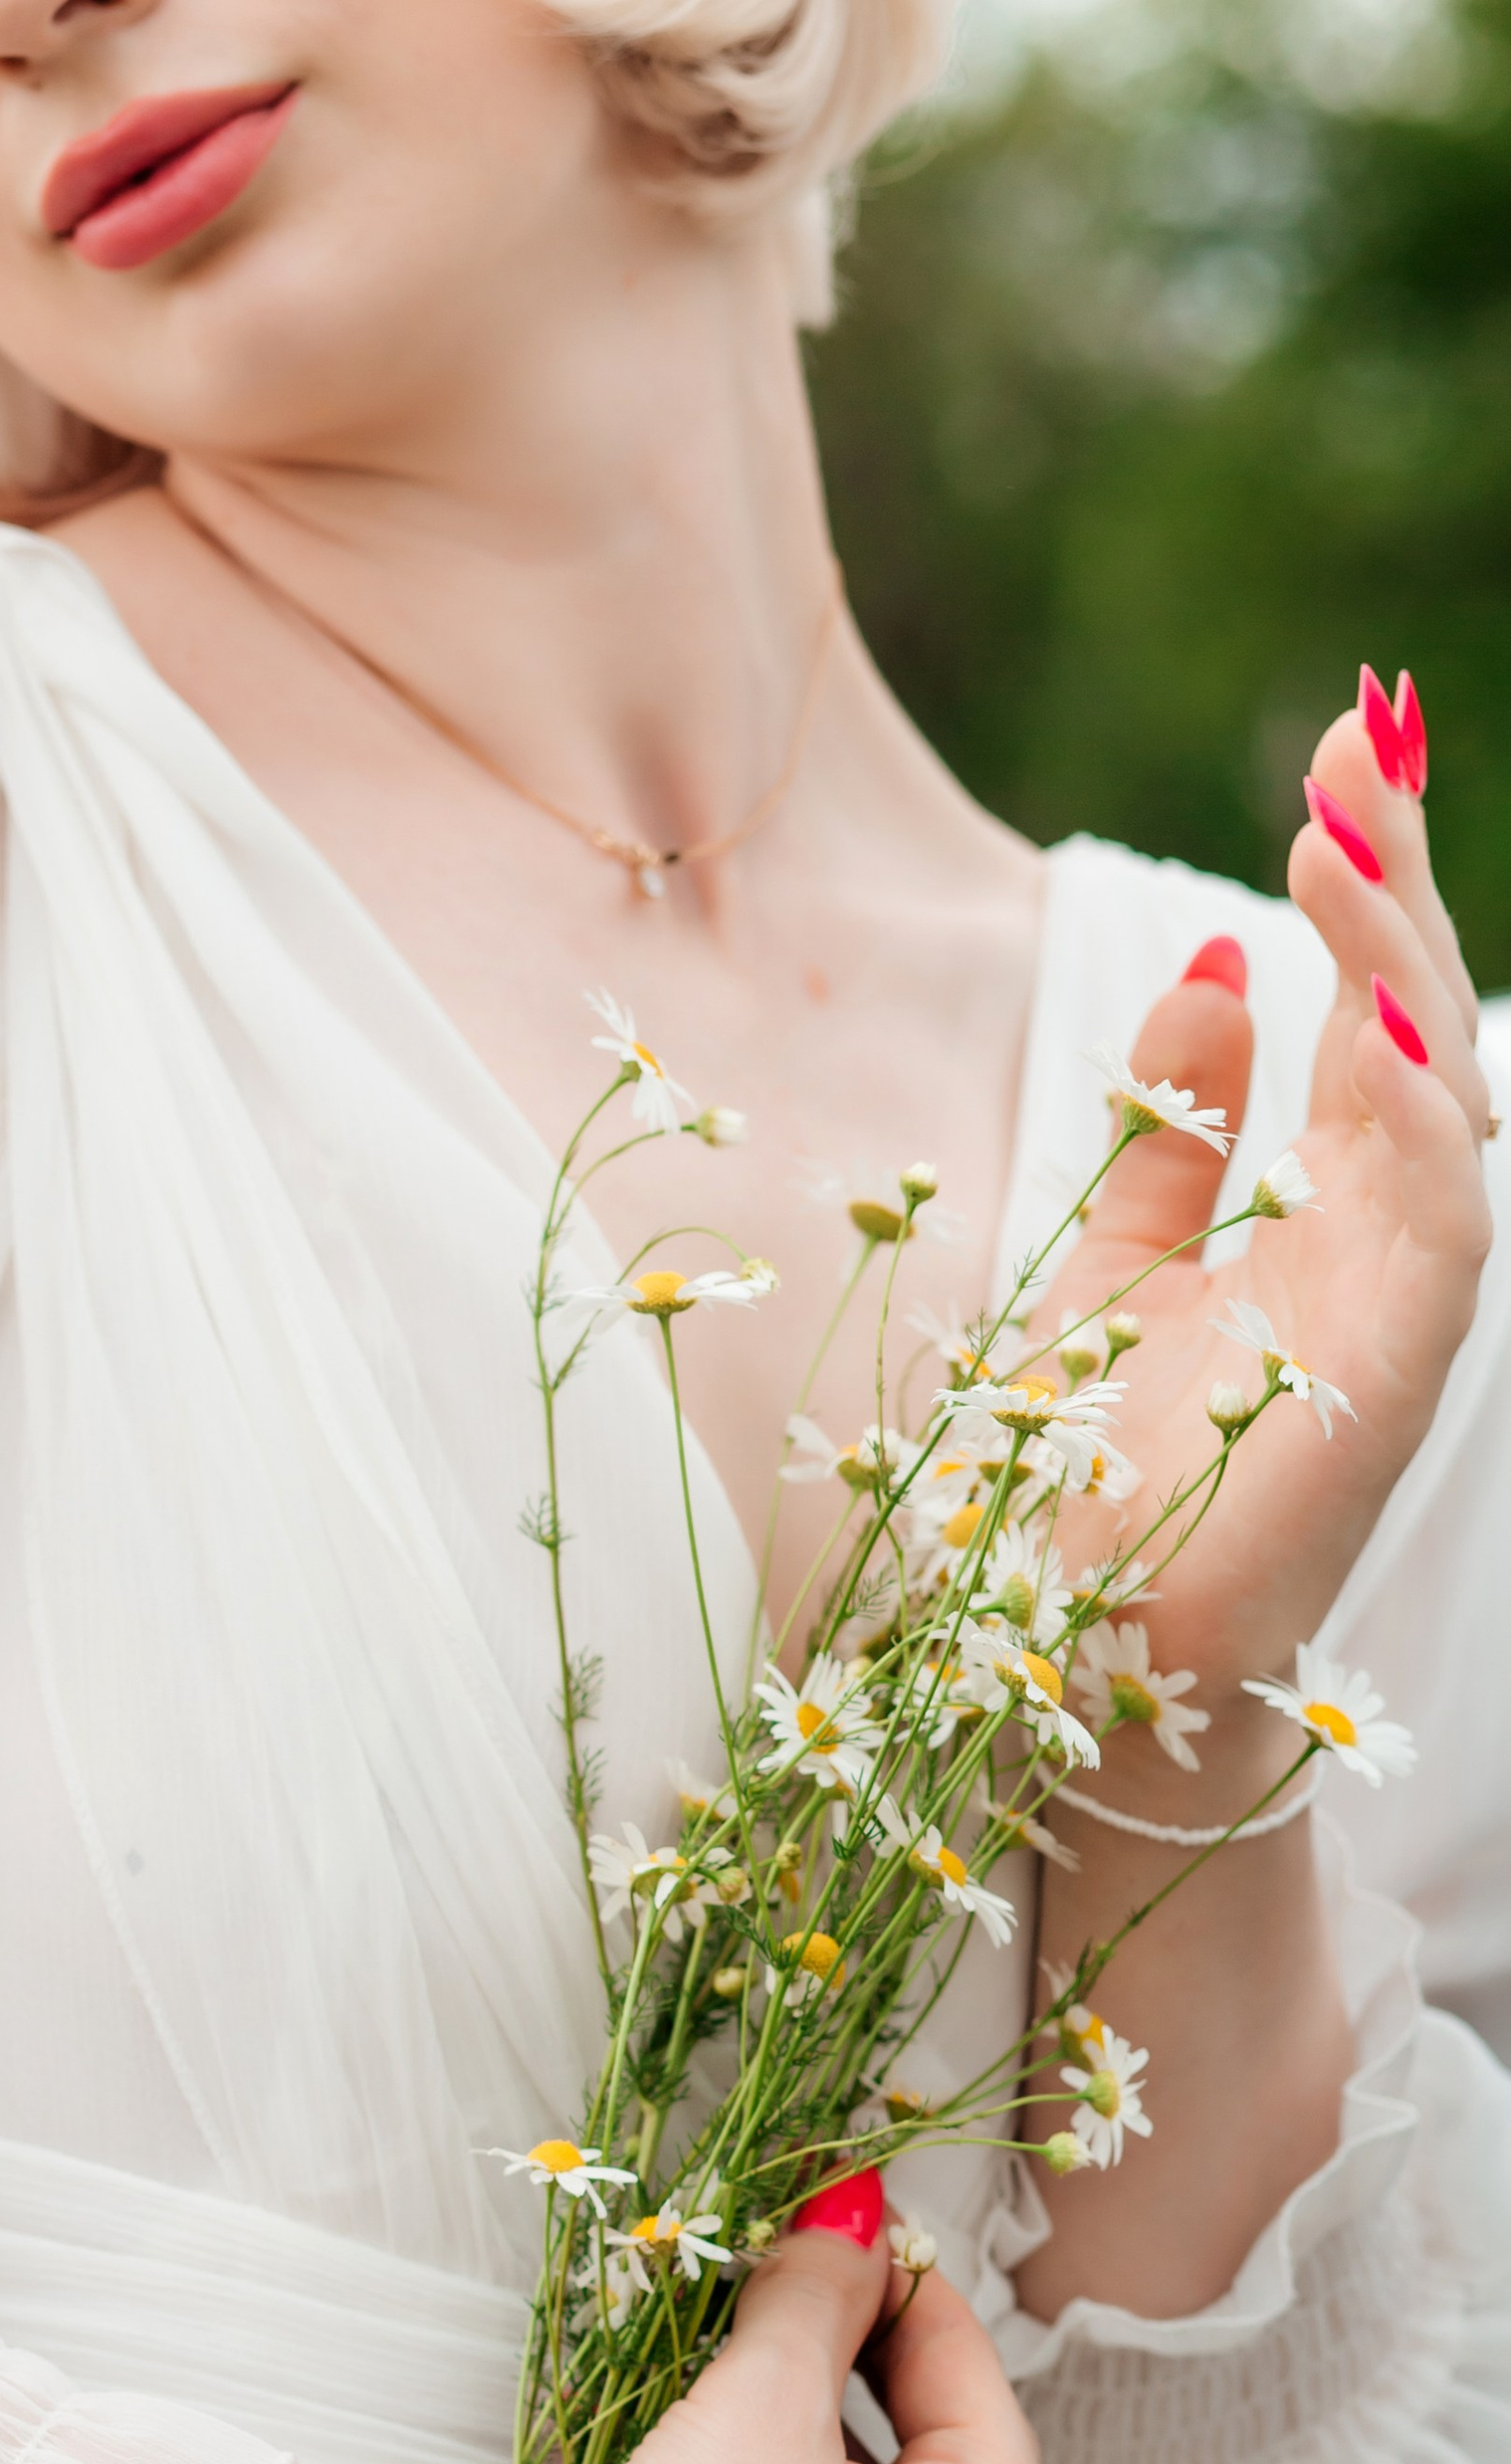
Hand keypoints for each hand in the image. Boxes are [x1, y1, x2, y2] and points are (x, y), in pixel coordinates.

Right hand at [67, 2207, 1052, 2463]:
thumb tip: (848, 2208)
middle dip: (846, 2360)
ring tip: (725, 2396)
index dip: (881, 2268)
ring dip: (814, 2446)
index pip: (960, 2355)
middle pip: (928, 2443)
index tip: (818, 2213)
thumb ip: (813, 2291)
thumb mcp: (759, 2403)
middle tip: (762, 2295)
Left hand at [1052, 681, 1493, 1764]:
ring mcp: (1405, 1305)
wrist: (1090, 1647)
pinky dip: (1419, 1116)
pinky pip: (1440, 1219)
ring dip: (1403, 966)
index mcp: (1329, 1204)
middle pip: (1422, 1029)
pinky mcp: (1398, 1373)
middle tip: (1359, 742)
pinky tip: (1379, 1022)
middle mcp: (1387, 1240)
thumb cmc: (1105, 1471)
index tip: (1341, 747)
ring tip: (1342, 840)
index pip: (1370, 1009)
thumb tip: (1218, 966)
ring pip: (1447, 1103)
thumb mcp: (1116, 1257)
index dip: (1365, 881)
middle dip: (1395, 883)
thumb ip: (1177, 1128)